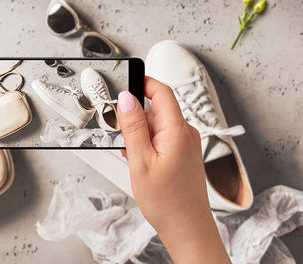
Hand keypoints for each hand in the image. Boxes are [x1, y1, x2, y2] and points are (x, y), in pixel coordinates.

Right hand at [117, 77, 230, 263]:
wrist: (186, 227)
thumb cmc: (167, 201)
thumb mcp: (141, 161)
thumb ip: (133, 127)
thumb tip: (126, 99)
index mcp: (177, 131)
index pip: (161, 91)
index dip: (142, 82)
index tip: (124, 83)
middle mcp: (185, 133)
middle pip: (155, 110)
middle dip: (135, 120)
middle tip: (122, 140)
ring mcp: (186, 144)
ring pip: (156, 126)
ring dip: (140, 136)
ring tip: (134, 160)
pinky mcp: (183, 154)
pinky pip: (161, 139)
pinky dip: (147, 146)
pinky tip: (142, 164)